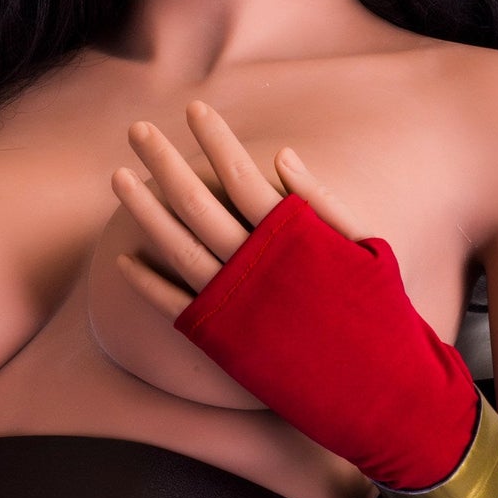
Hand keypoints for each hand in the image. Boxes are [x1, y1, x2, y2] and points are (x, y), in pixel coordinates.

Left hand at [111, 99, 364, 316]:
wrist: (378, 390)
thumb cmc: (379, 312)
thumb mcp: (365, 248)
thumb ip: (321, 202)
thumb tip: (281, 155)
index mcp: (294, 238)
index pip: (240, 173)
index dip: (215, 138)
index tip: (193, 107)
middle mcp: (256, 267)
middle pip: (197, 202)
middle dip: (164, 162)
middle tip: (137, 130)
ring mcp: (235, 305)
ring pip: (176, 247)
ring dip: (144, 211)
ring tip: (117, 177)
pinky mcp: (224, 341)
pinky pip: (174, 305)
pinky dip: (147, 284)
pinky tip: (126, 259)